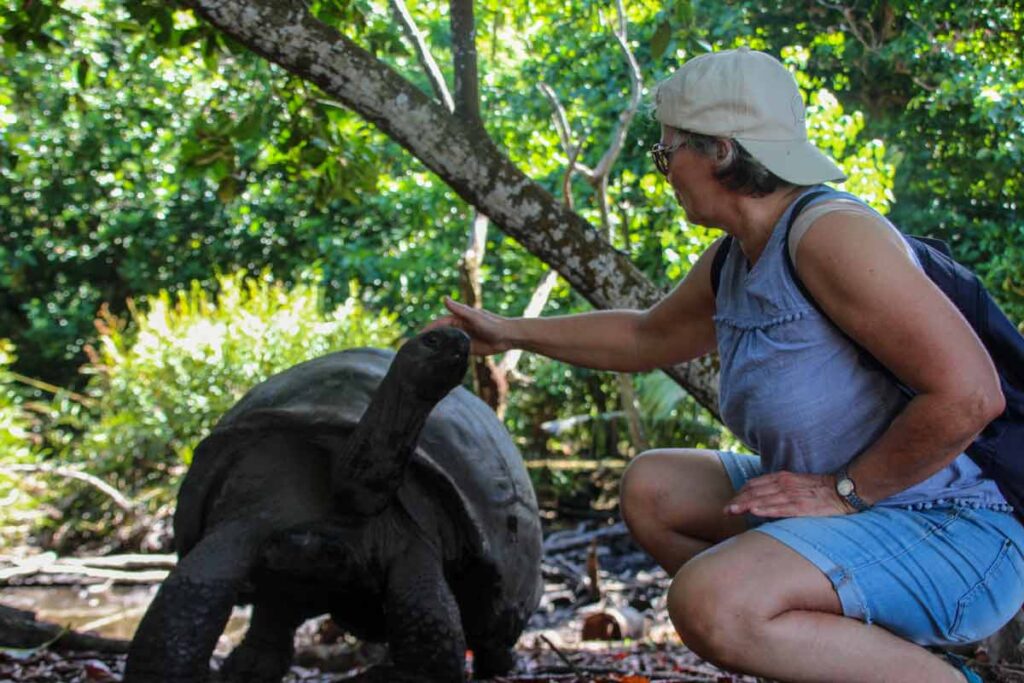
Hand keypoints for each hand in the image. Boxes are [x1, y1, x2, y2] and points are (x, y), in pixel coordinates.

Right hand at [421, 297, 510, 355]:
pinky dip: (448, 355)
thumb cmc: (492, 323)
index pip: (439, 324)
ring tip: (425, 356)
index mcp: (458, 319)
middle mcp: (459, 328)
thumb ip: (459, 309)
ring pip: (447, 343)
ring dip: (438, 348)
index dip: (429, 329)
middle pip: (441, 334)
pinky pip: (455, 352)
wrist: (508, 337)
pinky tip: (440, 362)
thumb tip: (444, 298)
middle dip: (430, 339)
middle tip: (417, 348)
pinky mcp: (468, 349)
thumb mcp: (474, 316)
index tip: (418, 336)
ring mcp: (463, 339)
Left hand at [723, 470, 856, 517]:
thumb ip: (779, 487)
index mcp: (782, 478)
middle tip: (725, 510)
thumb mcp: (796, 482)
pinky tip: (754, 511)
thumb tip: (762, 495)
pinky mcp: (801, 507)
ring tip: (731, 512)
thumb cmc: (820, 488)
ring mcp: (792, 495)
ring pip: (763, 500)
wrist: (844, 490)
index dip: (740, 493)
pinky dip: (765, 509)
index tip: (730, 502)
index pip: (754, 484)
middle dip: (738, 501)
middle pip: (755, 492)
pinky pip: (780, 508)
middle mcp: (784, 484)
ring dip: (745, 506)